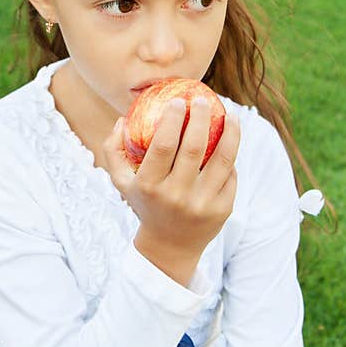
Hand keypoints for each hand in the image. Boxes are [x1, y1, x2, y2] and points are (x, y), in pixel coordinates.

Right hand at [102, 96, 240, 263]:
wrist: (169, 246)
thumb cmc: (145, 203)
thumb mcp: (121, 182)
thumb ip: (114, 150)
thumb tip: (121, 119)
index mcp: (150, 186)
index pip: (163, 145)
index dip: (172, 119)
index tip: (179, 101)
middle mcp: (176, 196)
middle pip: (194, 147)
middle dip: (202, 117)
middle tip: (203, 100)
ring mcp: (202, 204)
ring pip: (222, 159)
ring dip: (230, 132)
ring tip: (231, 115)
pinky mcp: (223, 209)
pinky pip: (230, 175)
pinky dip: (231, 156)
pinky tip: (231, 140)